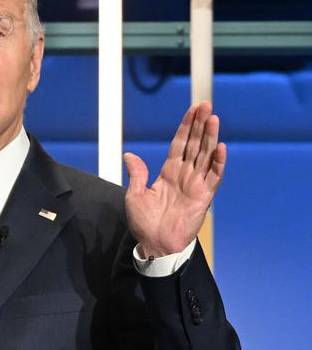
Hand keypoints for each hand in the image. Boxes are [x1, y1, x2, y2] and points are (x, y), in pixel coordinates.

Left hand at [123, 101, 225, 257]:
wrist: (155, 245)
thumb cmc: (144, 223)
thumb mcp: (135, 195)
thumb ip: (137, 174)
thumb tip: (129, 154)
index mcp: (168, 172)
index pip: (179, 144)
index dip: (185, 126)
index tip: (192, 110)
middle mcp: (184, 175)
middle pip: (195, 144)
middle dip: (200, 124)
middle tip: (206, 104)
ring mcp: (195, 184)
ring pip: (205, 155)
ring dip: (210, 137)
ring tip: (214, 118)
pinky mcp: (204, 197)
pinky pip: (213, 177)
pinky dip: (217, 162)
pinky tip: (220, 147)